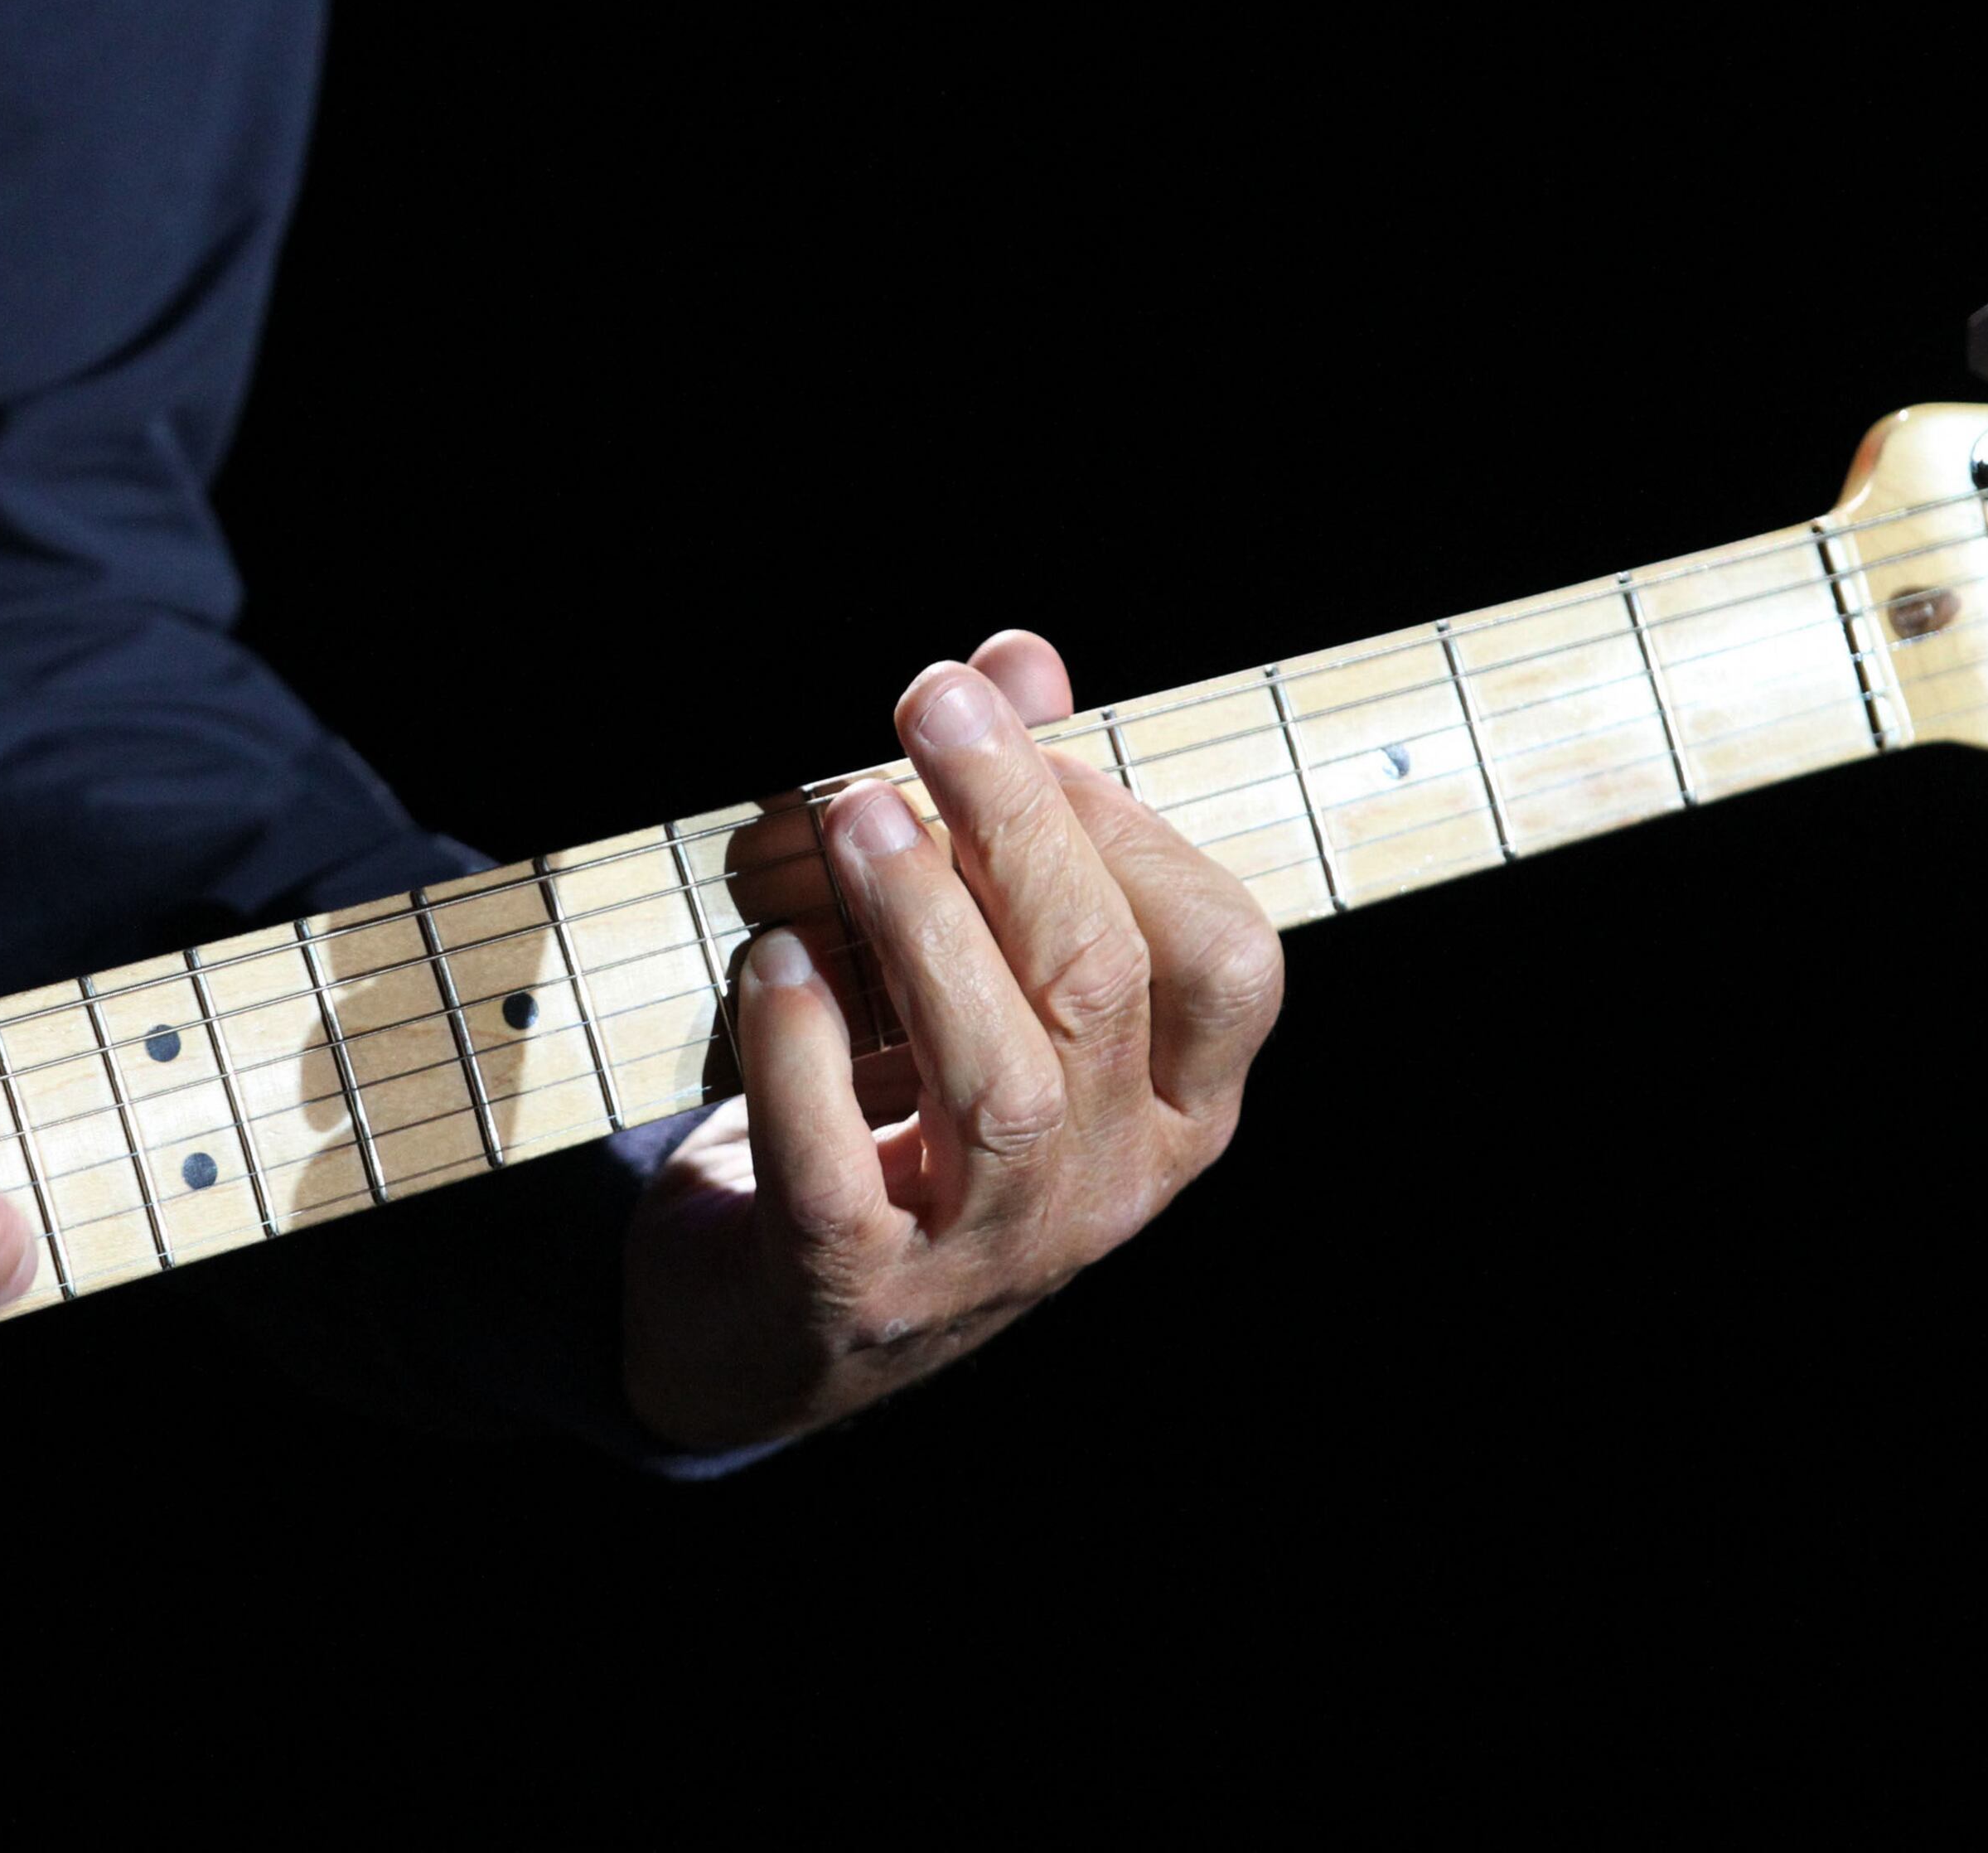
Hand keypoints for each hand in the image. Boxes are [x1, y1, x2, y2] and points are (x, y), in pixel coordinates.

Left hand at [622, 632, 1284, 1450]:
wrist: (761, 1331)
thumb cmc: (890, 1116)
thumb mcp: (963, 972)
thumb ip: (1007, 822)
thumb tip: (1019, 657)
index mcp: (1176, 1106)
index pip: (1226, 953)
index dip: (1126, 824)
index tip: (1020, 726)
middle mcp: (1109, 1187)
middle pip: (1100, 983)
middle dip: (1013, 825)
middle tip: (927, 705)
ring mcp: (988, 1254)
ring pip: (999, 1080)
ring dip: (920, 923)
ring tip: (848, 814)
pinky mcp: (851, 1291)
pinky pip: (835, 1167)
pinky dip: (798, 1051)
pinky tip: (766, 961)